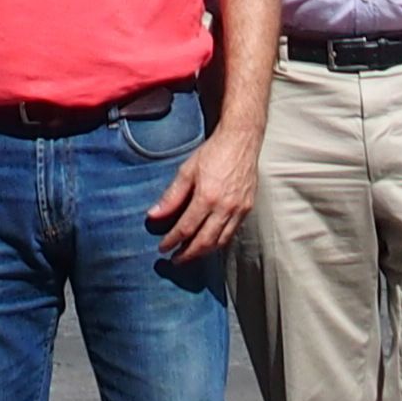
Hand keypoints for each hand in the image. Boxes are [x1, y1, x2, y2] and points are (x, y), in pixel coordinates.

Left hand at [148, 124, 261, 262]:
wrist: (241, 140)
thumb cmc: (212, 152)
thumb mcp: (186, 171)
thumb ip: (171, 196)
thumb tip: (153, 216)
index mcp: (207, 198)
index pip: (186, 229)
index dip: (172, 241)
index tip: (162, 248)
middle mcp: (225, 208)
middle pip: (204, 242)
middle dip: (187, 254)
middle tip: (175, 260)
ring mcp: (239, 210)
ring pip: (220, 241)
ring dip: (203, 252)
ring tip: (190, 255)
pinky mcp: (248, 208)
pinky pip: (232, 233)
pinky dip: (219, 242)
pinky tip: (209, 243)